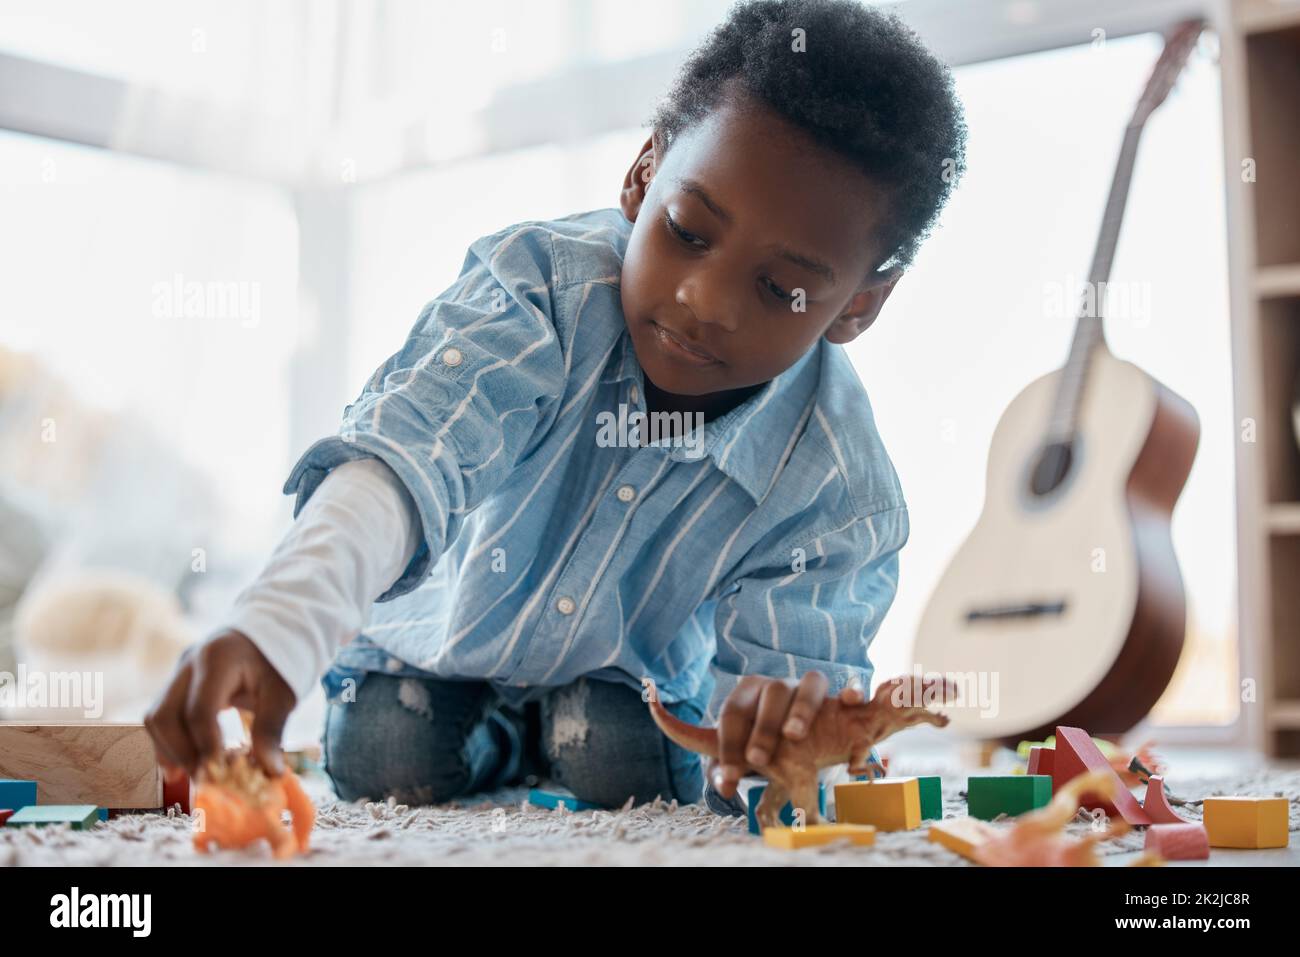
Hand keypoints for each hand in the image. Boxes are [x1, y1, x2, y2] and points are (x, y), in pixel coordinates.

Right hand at [144, 629, 295, 780]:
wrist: (270, 629)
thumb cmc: (278, 660)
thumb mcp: (282, 693)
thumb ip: (272, 731)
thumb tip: (269, 773)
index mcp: (218, 658)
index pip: (200, 709)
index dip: (205, 746)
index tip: (218, 774)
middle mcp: (189, 662)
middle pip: (165, 714)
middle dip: (181, 752)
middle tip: (204, 779)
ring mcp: (178, 671)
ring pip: (156, 717)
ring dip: (171, 751)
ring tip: (194, 775)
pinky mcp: (176, 683)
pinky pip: (162, 716)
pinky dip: (170, 742)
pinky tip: (184, 765)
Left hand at [707, 672, 857, 799]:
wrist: (793, 742)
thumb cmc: (762, 749)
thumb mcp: (740, 758)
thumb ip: (726, 769)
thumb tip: (723, 786)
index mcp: (749, 694)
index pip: (734, 711)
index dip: (729, 744)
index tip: (730, 776)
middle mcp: (779, 686)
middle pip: (772, 691)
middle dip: (763, 727)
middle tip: (756, 759)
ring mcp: (809, 689)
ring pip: (810, 683)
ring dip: (801, 708)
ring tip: (793, 735)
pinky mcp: (839, 699)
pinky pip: (851, 687)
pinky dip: (853, 690)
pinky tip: (850, 701)